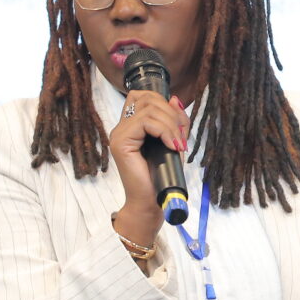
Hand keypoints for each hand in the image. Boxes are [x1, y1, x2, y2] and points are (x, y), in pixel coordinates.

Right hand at [109, 93, 189, 245]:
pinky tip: (171, 145)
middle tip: (180, 138)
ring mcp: (119, 134)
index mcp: (132, 125)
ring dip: (171, 124)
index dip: (166, 104)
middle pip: (148, 98)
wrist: (151, 203)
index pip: (144, 96)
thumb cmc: (162, 176)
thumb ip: (174, 121)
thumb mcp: (174, 142)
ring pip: (149, 108)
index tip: (179, 126)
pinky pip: (145, 122)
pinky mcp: (121, 142)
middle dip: (172, 114)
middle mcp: (122, 127)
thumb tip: (175, 99)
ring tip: (177, 144)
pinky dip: (164, 130)